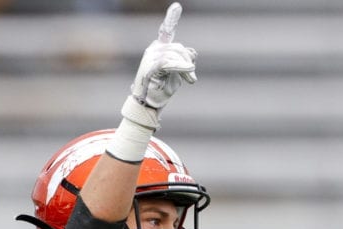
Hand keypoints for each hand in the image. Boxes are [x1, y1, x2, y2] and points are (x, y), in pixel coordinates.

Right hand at [121, 2, 197, 131]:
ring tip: (190, 81)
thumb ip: (185, 60)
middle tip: (192, 80)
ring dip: (186, 70)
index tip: (177, 6)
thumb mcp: (178, 72)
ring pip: (176, 57)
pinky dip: (181, 68)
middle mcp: (154, 50)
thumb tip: (193, 53)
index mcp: (159, 48)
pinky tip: (189, 71)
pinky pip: (169, 64)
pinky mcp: (151, 69)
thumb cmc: (162, 88)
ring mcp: (151, 58)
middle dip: (188, 62)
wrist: (149, 104)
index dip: (172, 18)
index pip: (167, 31)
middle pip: (179, 48)